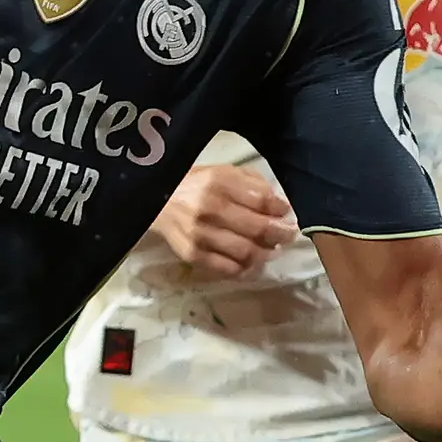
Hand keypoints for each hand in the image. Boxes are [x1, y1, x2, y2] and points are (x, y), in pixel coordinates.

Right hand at [150, 161, 297, 275]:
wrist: (154, 201)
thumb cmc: (194, 184)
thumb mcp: (222, 172)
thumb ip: (251, 183)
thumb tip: (278, 205)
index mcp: (218, 181)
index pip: (262, 200)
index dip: (280, 210)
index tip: (286, 214)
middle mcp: (210, 207)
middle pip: (259, 228)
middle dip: (281, 234)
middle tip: (287, 235)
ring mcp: (200, 234)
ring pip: (247, 252)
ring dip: (265, 254)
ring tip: (269, 250)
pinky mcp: (192, 254)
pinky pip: (228, 269)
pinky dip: (245, 269)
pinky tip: (250, 263)